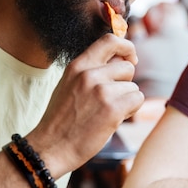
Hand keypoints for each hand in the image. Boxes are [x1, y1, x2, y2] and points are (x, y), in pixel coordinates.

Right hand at [26, 34, 143, 177]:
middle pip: (128, 67)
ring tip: (106, 113)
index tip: (130, 59)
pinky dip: (131, 111)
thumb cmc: (62, 119)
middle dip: (126, 84)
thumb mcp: (69, 84)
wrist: (50, 147)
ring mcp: (101, 91)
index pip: (110, 40)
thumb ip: (91, 71)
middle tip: (112, 99)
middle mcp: (89, 74)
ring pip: (133, 87)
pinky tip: (114, 120)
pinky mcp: (112, 109)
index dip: (126, 47)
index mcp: (77, 65)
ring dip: (127, 101)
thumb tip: (121, 59)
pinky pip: (137, 100)